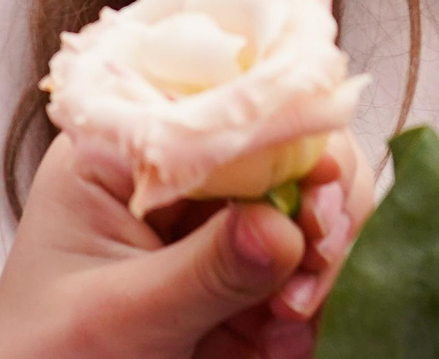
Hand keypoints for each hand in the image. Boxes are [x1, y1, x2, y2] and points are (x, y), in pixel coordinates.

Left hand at [0, 133, 366, 358]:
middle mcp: (179, 175)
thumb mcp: (116, 315)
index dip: (287, 130)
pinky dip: (316, 302)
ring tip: (295, 321)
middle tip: (317, 264)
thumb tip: (283, 228)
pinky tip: (291, 341)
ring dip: (322, 262)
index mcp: (124, 151)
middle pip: (289, 147)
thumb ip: (204, 270)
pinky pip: (308, 268)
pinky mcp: (242, 278)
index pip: (223, 102)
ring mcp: (215, 226)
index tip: (318, 185)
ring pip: (311, 209)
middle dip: (316, 206)